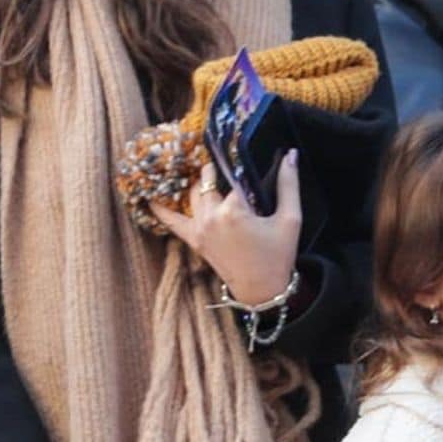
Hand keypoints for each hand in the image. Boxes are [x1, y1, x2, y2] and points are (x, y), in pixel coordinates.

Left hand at [152, 151, 302, 304]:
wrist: (262, 290)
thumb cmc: (278, 255)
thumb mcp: (290, 219)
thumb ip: (289, 184)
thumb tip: (291, 155)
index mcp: (234, 210)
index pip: (232, 174)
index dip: (237, 163)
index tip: (239, 151)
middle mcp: (212, 216)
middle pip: (208, 181)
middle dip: (216, 171)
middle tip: (224, 164)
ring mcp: (200, 229)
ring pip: (192, 195)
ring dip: (197, 183)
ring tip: (205, 173)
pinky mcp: (195, 240)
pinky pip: (172, 221)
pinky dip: (161, 210)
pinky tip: (152, 197)